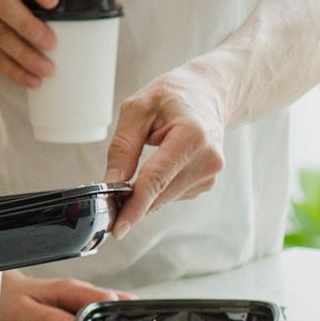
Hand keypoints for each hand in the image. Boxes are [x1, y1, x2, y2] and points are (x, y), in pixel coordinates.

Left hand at [0, 273, 124, 320]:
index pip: (102, 296)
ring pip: (108, 300)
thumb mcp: (26, 311)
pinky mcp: (77, 299)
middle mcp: (76, 288)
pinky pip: (99, 304)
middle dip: (126, 311)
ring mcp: (78, 293)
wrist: (2, 287)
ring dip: (122, 311)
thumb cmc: (11, 298)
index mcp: (67, 289)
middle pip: (112, 297)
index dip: (117, 308)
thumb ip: (50, 318)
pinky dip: (111, 312)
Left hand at [103, 61, 232, 238]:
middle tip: (109, 199)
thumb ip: (123, 147)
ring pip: (164, 198)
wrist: (209, 93)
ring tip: (143, 159)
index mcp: (192, 136)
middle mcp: (207, 159)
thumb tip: (111, 183)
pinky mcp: (207, 182)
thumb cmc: (173, 95)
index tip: (119, 228)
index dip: (135, 206)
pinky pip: (172, 194)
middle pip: (160, 194)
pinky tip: (160, 163)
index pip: (157, 179)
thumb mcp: (138, 108)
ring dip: (145, 192)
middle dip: (132, 201)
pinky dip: (158, 187)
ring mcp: (210, 174)